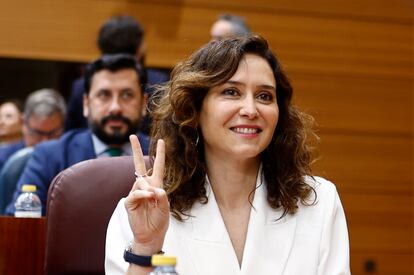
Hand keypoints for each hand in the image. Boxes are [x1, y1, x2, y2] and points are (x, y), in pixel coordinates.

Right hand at [124, 135, 169, 253]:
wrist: (151, 234)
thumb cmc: (159, 220)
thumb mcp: (165, 205)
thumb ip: (161, 194)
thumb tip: (151, 188)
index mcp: (156, 184)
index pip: (158, 166)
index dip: (160, 154)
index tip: (161, 141)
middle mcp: (145, 186)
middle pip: (139, 164)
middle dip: (136, 150)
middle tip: (132, 136)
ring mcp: (136, 192)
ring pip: (140, 181)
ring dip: (148, 188)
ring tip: (153, 198)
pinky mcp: (130, 201)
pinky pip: (135, 193)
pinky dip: (142, 194)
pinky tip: (148, 197)